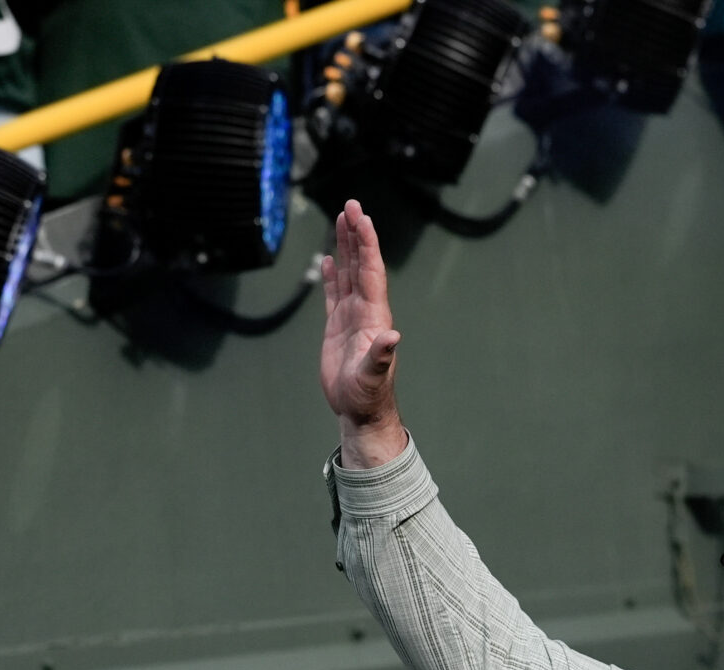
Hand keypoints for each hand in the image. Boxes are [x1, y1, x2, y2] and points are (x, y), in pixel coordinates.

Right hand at [319, 199, 407, 467]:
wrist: (360, 410)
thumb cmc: (367, 396)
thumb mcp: (373, 377)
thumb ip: (381, 356)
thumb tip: (392, 337)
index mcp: (374, 316)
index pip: (370, 271)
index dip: (366, 243)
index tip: (360, 216)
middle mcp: (365, 311)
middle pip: (361, 264)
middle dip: (357, 234)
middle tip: (351, 204)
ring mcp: (352, 317)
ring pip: (349, 273)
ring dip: (346, 246)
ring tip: (343, 220)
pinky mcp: (338, 327)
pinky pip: (334, 293)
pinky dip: (332, 274)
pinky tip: (330, 258)